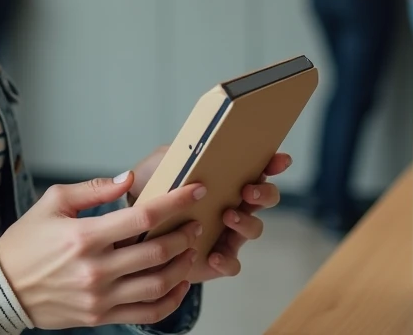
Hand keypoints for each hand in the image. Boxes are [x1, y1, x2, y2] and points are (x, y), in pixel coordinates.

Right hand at [0, 172, 203, 328]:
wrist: (2, 286)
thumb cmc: (27, 241)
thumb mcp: (52, 202)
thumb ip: (93, 189)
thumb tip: (127, 179)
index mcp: (84, 236)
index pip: (143, 217)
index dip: (175, 202)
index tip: (195, 191)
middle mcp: (95, 269)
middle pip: (157, 251)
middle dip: (184, 234)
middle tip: (194, 222)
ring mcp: (99, 296)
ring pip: (158, 284)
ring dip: (182, 266)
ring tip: (190, 250)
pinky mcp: (100, 316)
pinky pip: (147, 313)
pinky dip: (171, 300)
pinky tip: (179, 283)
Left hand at [128, 146, 292, 281]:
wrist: (132, 227)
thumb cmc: (152, 191)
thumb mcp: (162, 165)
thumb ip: (178, 154)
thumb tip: (194, 147)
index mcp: (226, 180)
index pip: (257, 169)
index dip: (273, 164)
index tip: (280, 160)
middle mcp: (233, 205)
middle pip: (266, 198)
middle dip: (265, 193)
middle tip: (248, 191)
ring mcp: (227, 233)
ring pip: (254, 229)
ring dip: (246, 222)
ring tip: (227, 216)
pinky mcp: (215, 259)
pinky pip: (232, 264)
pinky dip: (227, 262)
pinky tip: (213, 256)